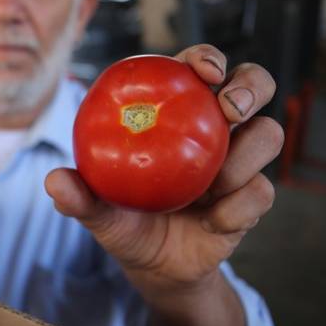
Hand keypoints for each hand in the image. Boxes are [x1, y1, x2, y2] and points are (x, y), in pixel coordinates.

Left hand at [44, 44, 282, 299]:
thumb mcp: (97, 209)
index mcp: (178, 110)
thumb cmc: (123, 219)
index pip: (198, 67)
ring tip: (214, 183)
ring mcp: (239, 161)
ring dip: (245, 155)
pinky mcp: (251, 198)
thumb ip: (79, 196)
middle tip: (229, 109)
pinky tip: (214, 219)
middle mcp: (215, 127)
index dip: (206, 58)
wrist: (154, 267)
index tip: (203, 70)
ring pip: (269, 133)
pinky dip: (239, 205)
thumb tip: (56, 181)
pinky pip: (262, 192)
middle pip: (253, 84)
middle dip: (250, 86)